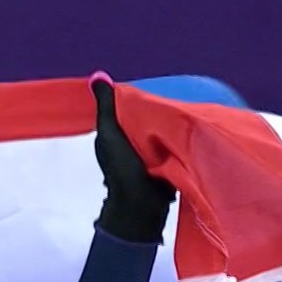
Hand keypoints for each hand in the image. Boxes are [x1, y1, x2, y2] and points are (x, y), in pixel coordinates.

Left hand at [91, 78, 175, 244]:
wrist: (141, 205)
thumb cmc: (122, 169)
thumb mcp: (110, 133)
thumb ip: (106, 107)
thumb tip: (97, 76)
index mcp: (113, 137)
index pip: (125, 111)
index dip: (136, 101)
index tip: (151, 91)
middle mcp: (127, 146)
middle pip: (142, 121)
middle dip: (152, 112)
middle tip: (170, 99)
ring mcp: (145, 158)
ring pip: (156, 133)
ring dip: (165, 126)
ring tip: (180, 111)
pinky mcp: (162, 166)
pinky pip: (169, 146)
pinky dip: (174, 140)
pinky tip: (184, 130)